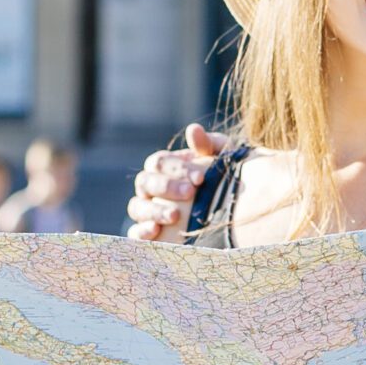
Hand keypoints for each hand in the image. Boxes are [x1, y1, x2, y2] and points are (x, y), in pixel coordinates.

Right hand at [126, 124, 224, 241]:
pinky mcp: (145, 234)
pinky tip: (156, 231)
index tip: (200, 178)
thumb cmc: (222, 180)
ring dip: (154, 210)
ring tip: (174, 216)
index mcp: (163, 167)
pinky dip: (142, 231)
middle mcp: (149, 187)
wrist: (231, 212)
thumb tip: (193, 130)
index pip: (159, 162)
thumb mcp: (221, 160)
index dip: (177, 168)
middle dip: (167, 187)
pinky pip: (134, 232)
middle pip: (145, 182)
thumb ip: (209, 144)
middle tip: (189, 193)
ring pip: (137, 207)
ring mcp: (145, 210)